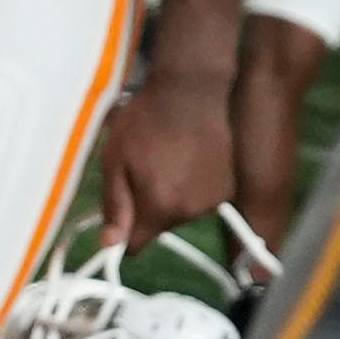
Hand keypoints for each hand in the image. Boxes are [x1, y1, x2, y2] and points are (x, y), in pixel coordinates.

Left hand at [90, 65, 235, 249]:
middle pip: (159, 227)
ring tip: (167, 160)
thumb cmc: (144, 122)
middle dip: (146, 209)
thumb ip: (114, 206)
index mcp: (160, 207)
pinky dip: (192, 188)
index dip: (122, 232)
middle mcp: (191, 211)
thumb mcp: (114, 160)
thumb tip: (110, 246)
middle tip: (141, 170)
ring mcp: (214, 200)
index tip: (119, 212)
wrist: (191, 92)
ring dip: (171, 197)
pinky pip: (201, 200)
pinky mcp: (229, 188)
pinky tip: (187, 160)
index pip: (136, 245)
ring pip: (180, 213)